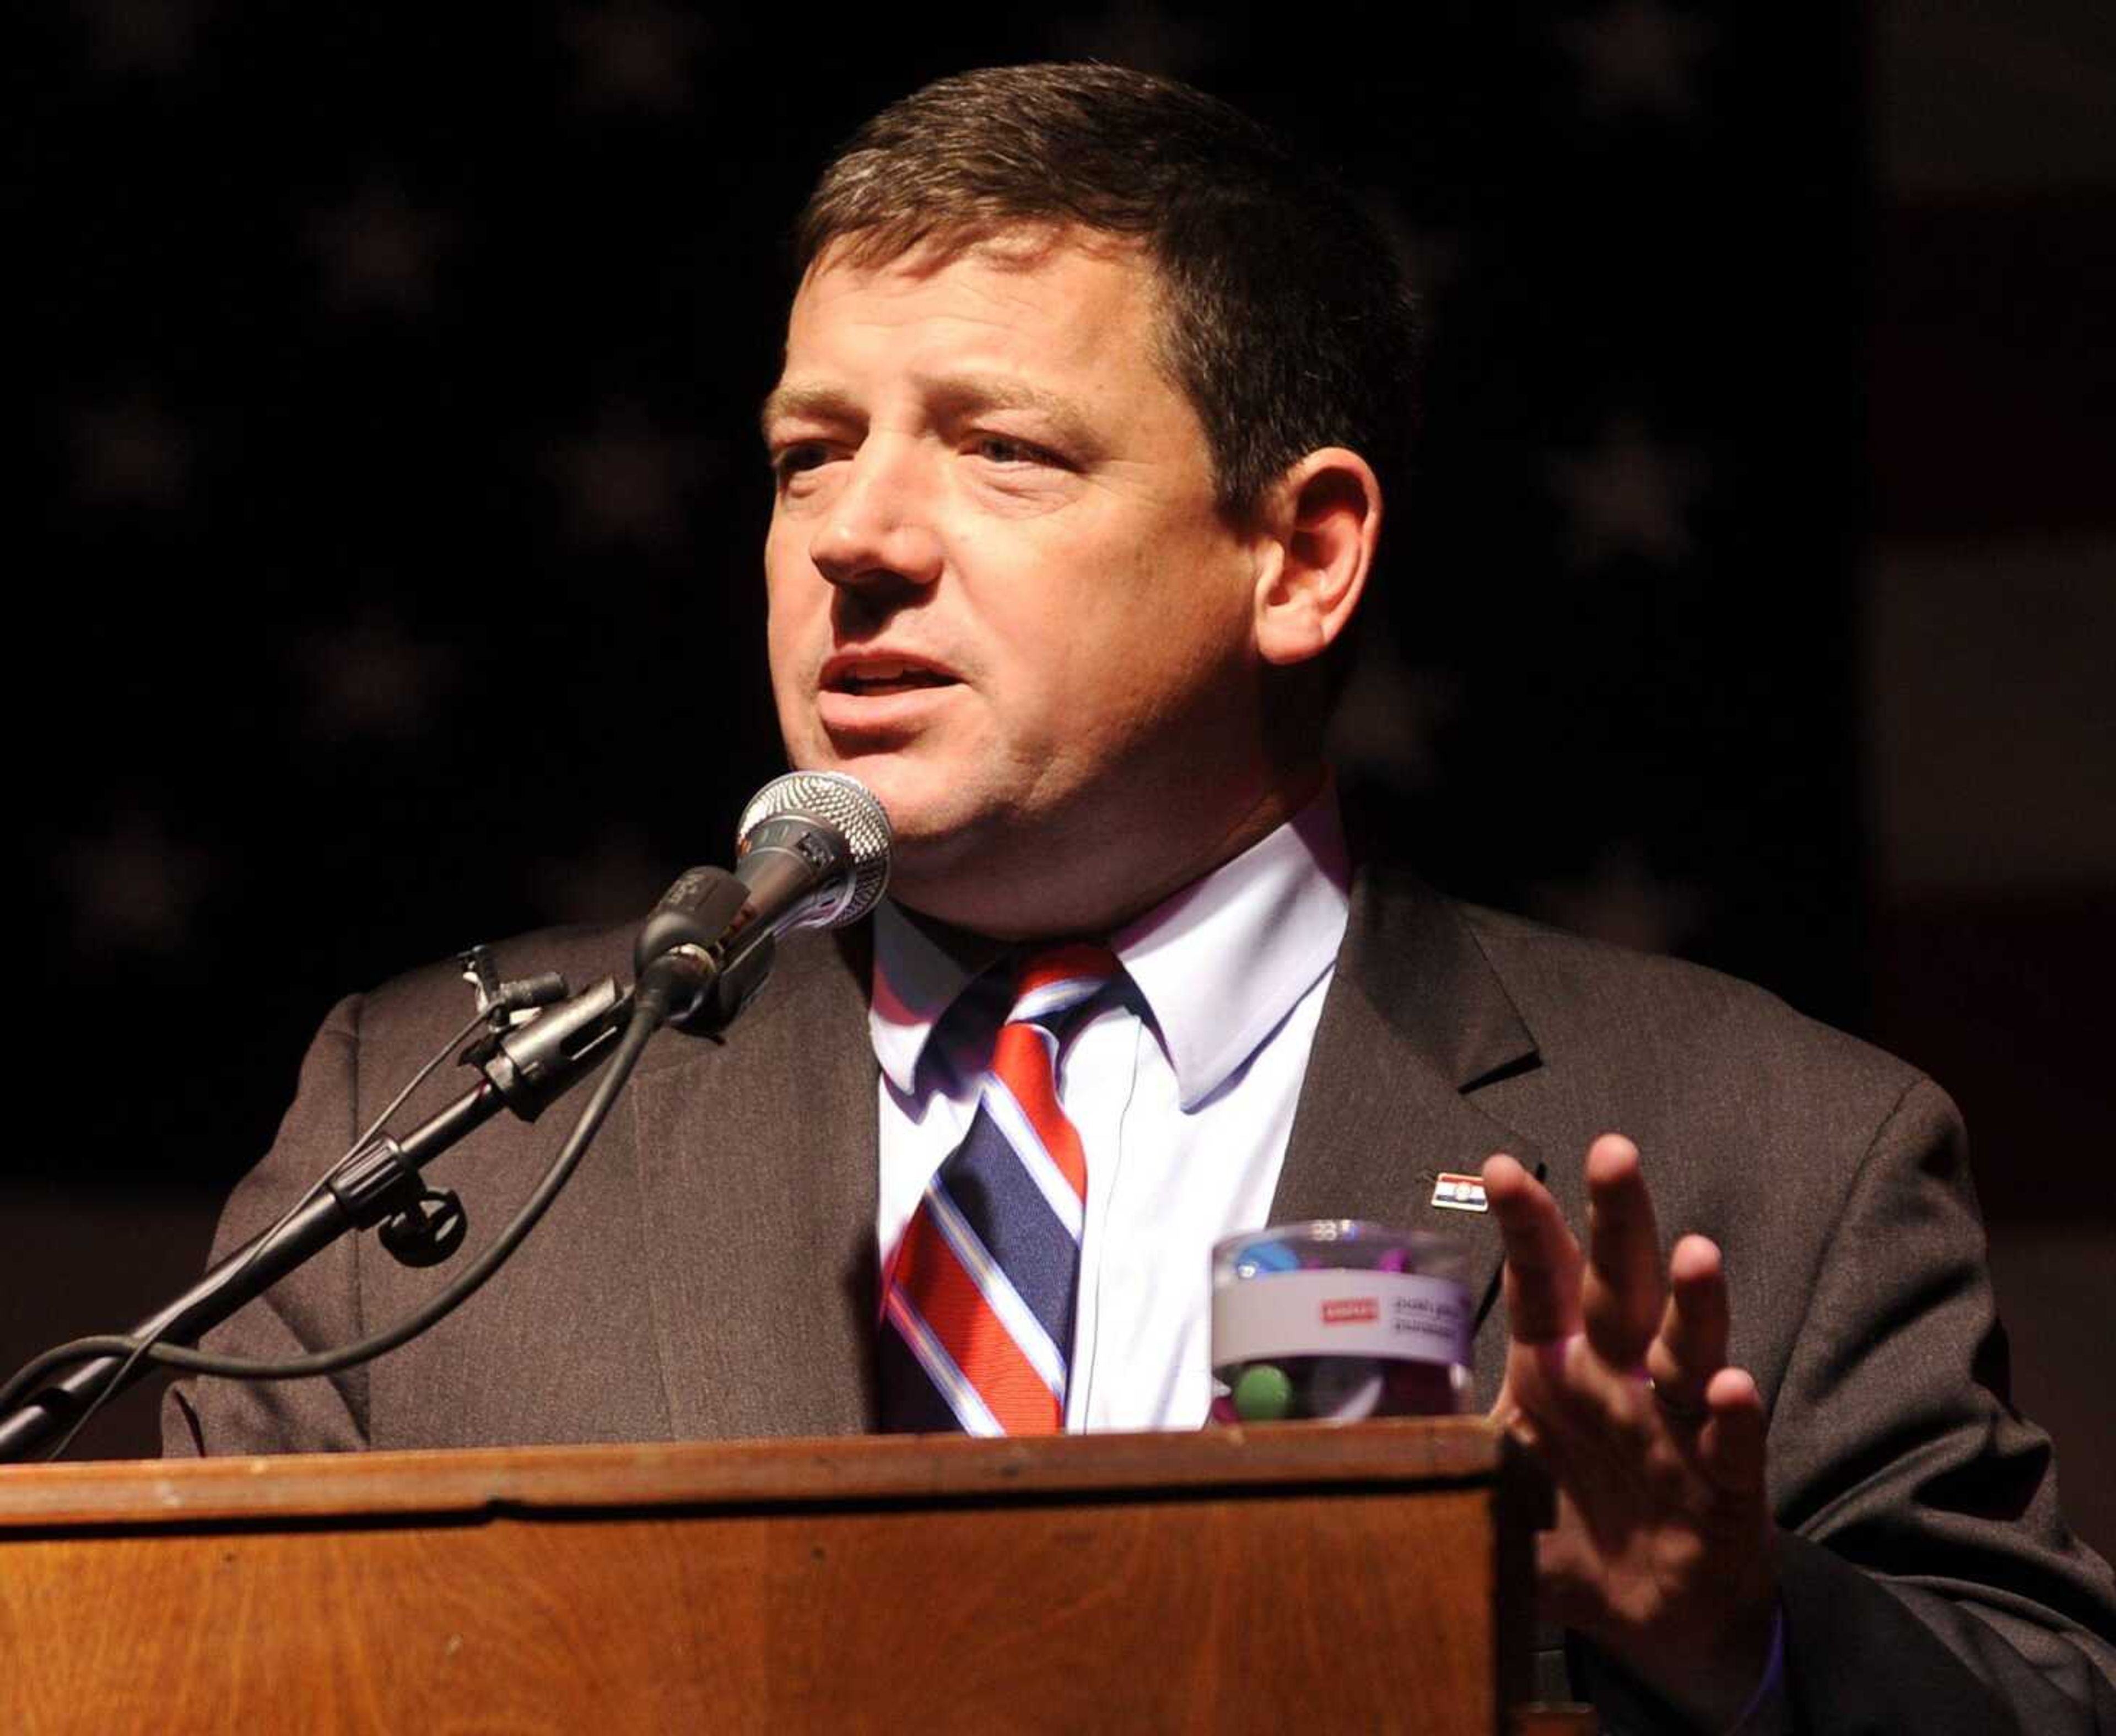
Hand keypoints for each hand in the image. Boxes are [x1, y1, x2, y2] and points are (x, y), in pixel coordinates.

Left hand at [1484, 1136, 1776, 1729]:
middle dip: (1618, 1220)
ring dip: (1692, 1303)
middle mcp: (1617, 1378)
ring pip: (1685, 1350)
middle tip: (1612, 1154)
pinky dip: (1733, 1416)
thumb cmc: (1567, 1527)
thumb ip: (1425, 1454)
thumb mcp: (1488, 1485)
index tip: (1499, 1168)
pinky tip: (1733, 1386)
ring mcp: (1675, 1425)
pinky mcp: (1723, 1484)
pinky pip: (1731, 1445)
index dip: (1524, 1225)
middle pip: (1618, 1286)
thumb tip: (1308, 1448)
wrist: (1652, 1613)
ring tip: (1695, 1252)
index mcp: (1555, 1365)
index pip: (1539, 1282)